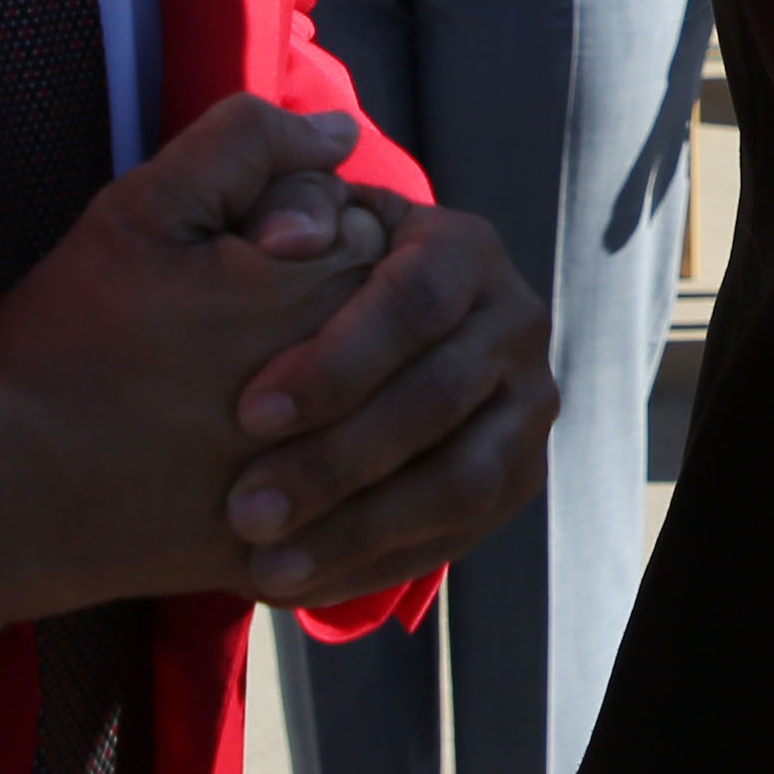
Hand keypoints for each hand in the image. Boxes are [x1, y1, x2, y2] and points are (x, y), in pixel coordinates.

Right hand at [0, 96, 390, 620]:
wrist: (16, 493)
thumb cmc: (73, 346)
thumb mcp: (142, 211)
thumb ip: (247, 146)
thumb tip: (338, 132)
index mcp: (324, 286)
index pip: (363, 231)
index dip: (288, 235)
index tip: (222, 263)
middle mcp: (357, 383)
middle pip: (376, 316)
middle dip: (313, 312)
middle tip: (212, 336)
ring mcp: (343, 471)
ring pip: (372, 406)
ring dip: (324, 395)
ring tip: (220, 398)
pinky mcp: (318, 541)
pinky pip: (361, 492)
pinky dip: (322, 473)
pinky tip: (248, 463)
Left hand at [216, 191, 553, 609]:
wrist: (326, 324)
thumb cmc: (278, 262)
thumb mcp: (263, 208)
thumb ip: (266, 188)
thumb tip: (291, 239)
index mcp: (462, 247)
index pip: (413, 302)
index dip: (335, 362)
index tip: (246, 413)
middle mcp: (514, 321)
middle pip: (438, 400)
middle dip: (336, 462)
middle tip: (246, 511)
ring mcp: (527, 405)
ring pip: (459, 482)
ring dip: (357, 531)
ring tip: (265, 565)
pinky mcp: (518, 475)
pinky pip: (458, 534)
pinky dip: (374, 564)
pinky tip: (295, 585)